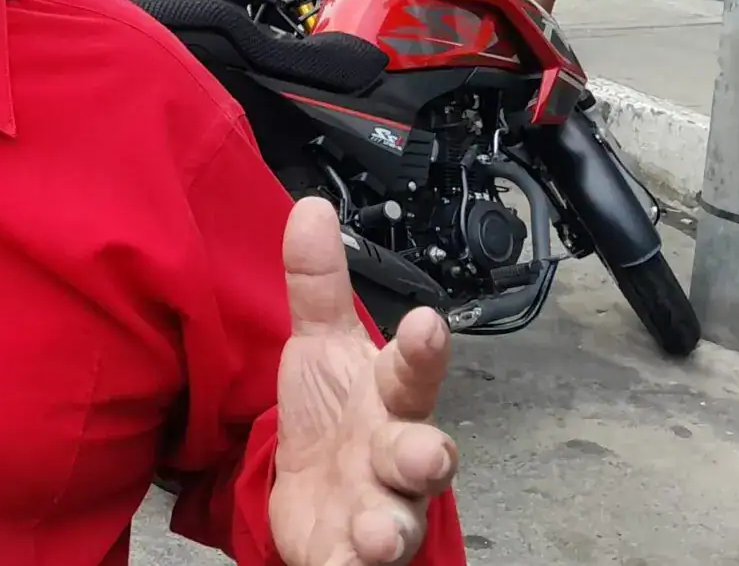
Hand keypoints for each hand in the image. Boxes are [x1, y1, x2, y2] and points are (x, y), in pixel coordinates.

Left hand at [268, 199, 457, 565]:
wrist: (318, 493)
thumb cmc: (336, 414)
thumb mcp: (321, 347)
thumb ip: (317, 285)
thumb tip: (310, 208)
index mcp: (389, 400)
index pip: (413, 371)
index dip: (422, 351)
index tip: (426, 324)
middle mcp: (394, 457)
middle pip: (424, 456)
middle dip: (428, 456)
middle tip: (428, 454)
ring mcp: (378, 509)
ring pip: (397, 522)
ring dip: (389, 528)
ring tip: (378, 533)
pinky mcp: (347, 553)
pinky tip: (344, 563)